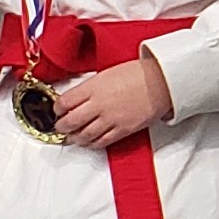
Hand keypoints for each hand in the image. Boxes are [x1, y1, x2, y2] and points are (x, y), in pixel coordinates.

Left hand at [49, 52, 174, 146]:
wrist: (161, 82)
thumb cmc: (138, 74)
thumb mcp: (107, 74)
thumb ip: (90, 87)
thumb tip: (77, 98)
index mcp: (93, 87)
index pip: (64, 102)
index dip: (57, 108)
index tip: (58, 110)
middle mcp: (99, 104)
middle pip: (70, 121)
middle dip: (61, 126)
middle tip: (60, 126)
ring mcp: (110, 119)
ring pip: (83, 135)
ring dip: (74, 138)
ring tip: (72, 137)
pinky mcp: (122, 130)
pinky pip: (101, 142)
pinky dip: (91, 144)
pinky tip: (89, 142)